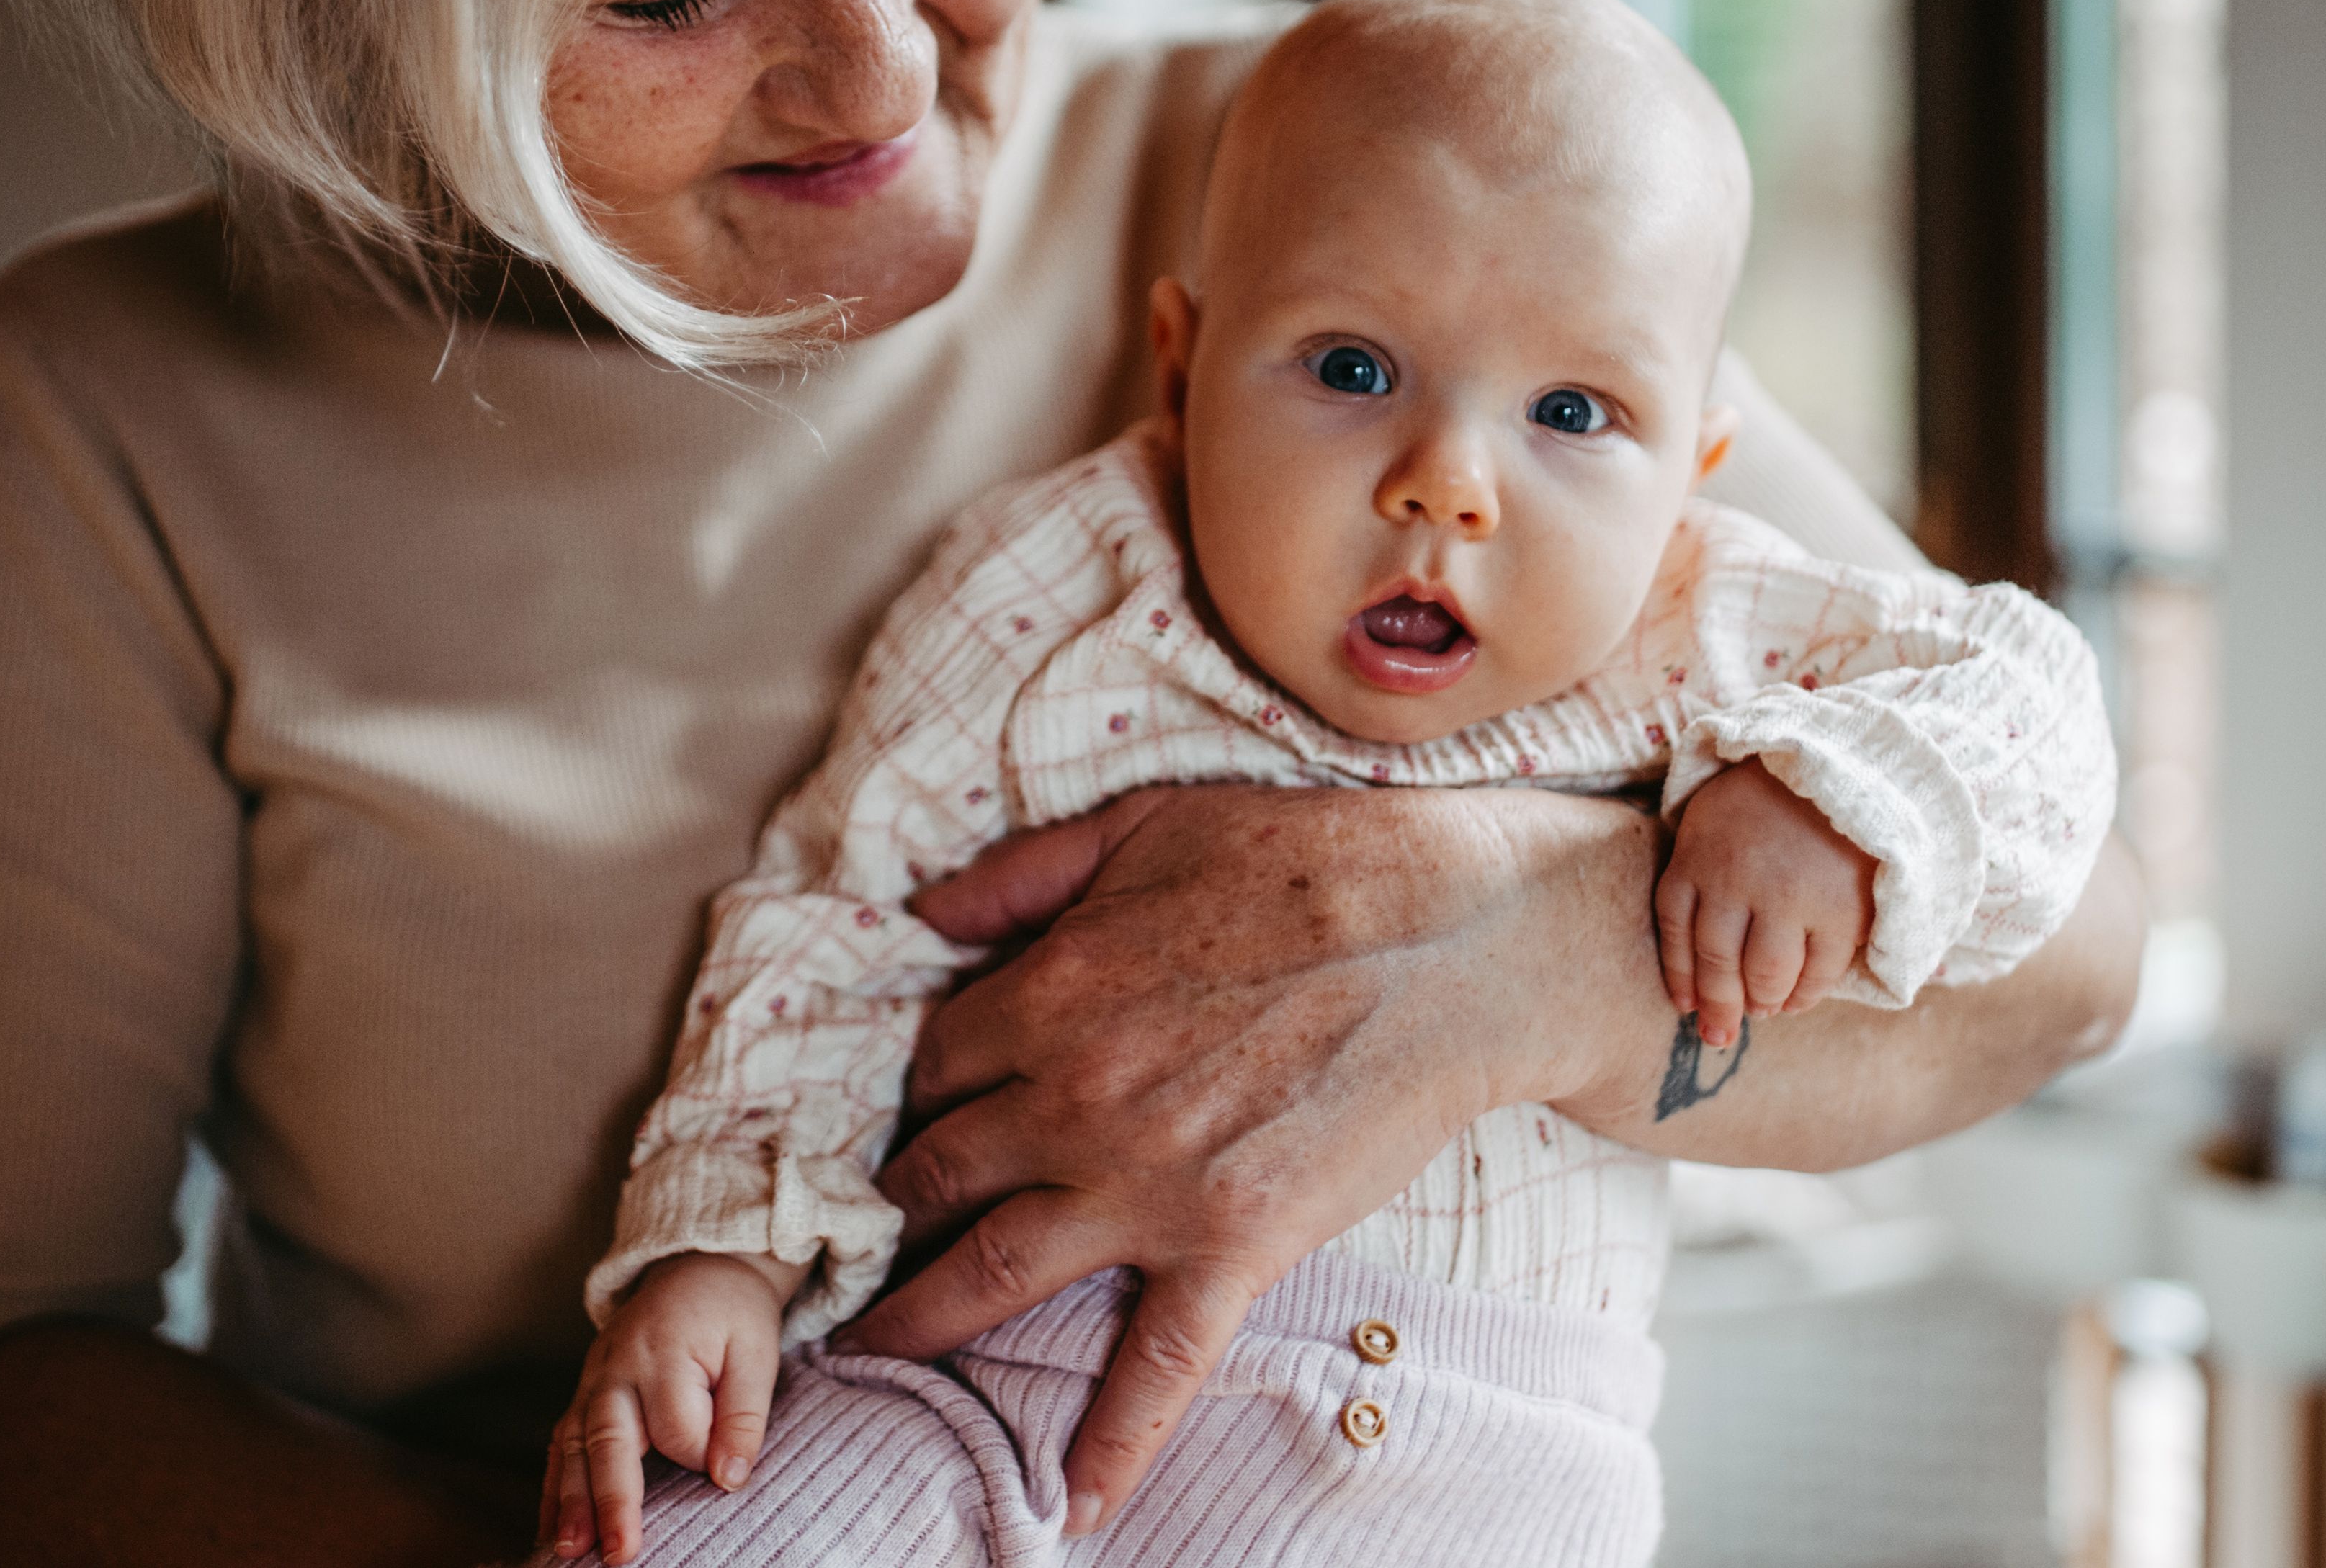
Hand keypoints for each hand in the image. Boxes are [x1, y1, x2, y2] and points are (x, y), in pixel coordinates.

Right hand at [544, 1253, 794, 1564]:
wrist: (699, 1270)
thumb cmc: (733, 1316)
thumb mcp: (757, 1352)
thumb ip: (744, 1415)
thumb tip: (727, 1479)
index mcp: (663, 1351)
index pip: (677, 1427)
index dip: (701, 1453)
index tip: (722, 1468)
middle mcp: (615, 1367)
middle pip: (609, 1438)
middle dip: (611, 1500)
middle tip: (618, 1554)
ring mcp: (591, 1380)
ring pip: (573, 1445)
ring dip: (569, 1501)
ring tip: (568, 1552)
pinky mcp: (583, 1393)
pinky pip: (560, 1443)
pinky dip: (553, 1487)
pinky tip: (551, 1529)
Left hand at [837, 783, 1660, 1534]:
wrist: (1458, 937)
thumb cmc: (1306, 861)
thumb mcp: (1143, 825)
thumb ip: (1020, 872)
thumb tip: (920, 906)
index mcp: (1047, 993)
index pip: (933, 1062)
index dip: (920, 1088)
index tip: (919, 1111)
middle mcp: (1075, 1099)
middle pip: (937, 1173)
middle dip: (894, 1206)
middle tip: (867, 1235)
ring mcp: (1151, 1183)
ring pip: (995, 1272)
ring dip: (920, 1321)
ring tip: (870, 1356)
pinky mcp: (1236, 1243)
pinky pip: (1158, 1365)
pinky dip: (1110, 1442)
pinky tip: (1070, 1505)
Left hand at [1653, 762, 1878, 1047]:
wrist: (1849, 762)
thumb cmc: (1772, 796)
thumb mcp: (1714, 815)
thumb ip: (1698, 868)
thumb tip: (1689, 945)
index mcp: (1698, 856)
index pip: (1675, 930)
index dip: (1680, 975)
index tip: (1685, 1006)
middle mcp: (1737, 882)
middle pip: (1717, 963)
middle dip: (1717, 1008)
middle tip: (1716, 1035)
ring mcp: (1791, 899)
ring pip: (1765, 976)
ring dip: (1760, 1003)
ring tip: (1761, 1011)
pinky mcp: (1841, 912)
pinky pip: (1817, 974)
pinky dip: (1803, 997)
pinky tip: (1794, 1002)